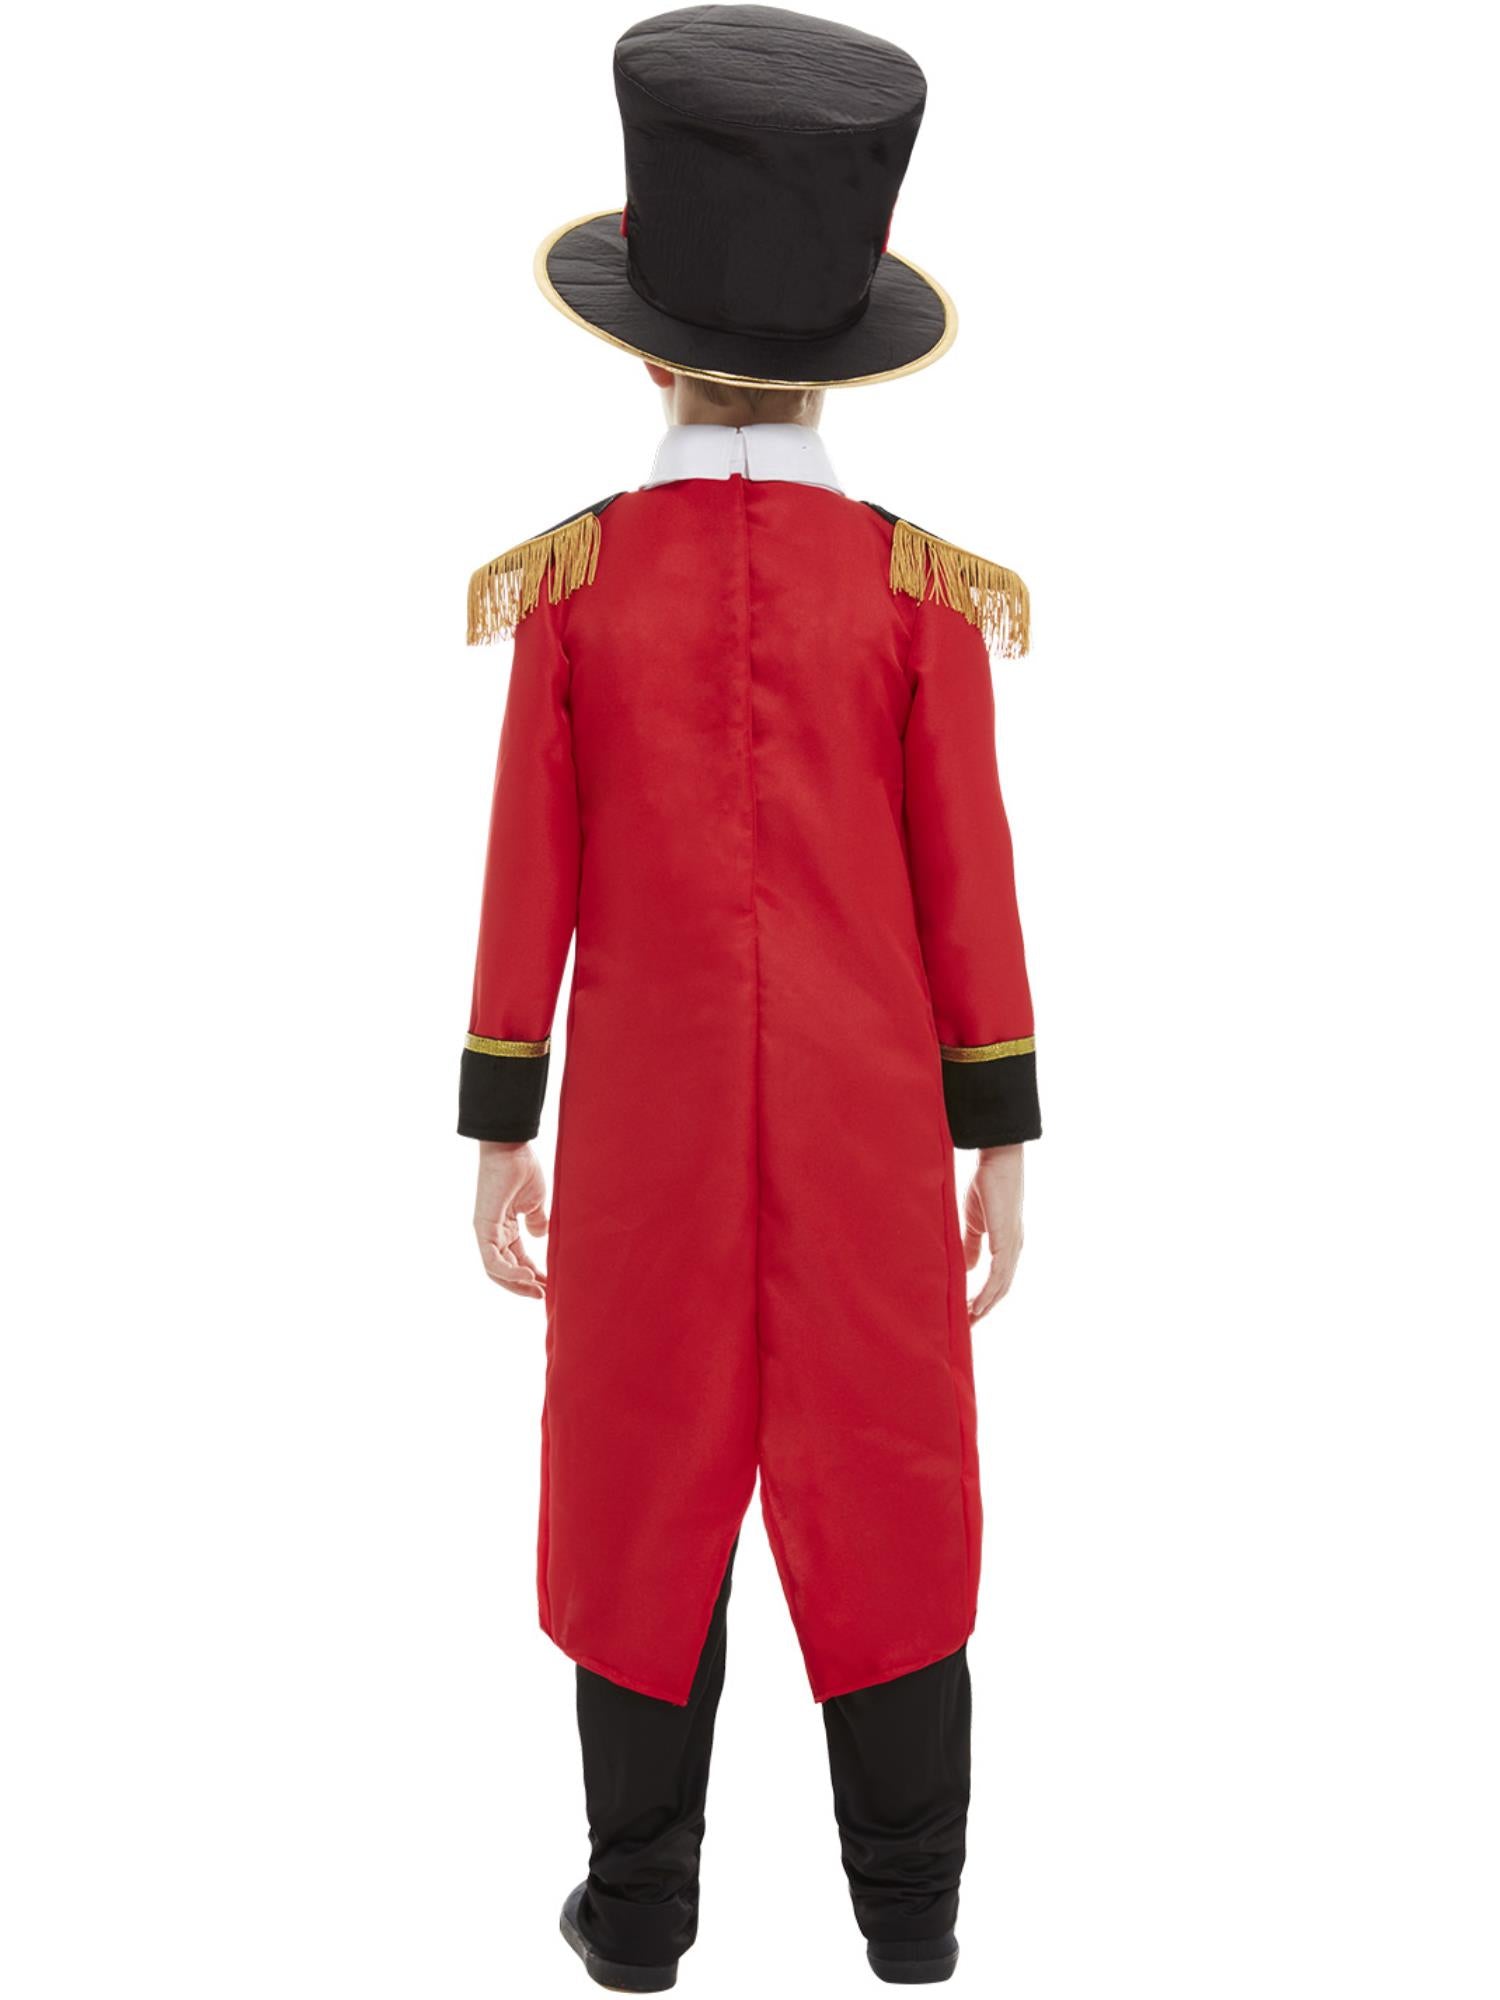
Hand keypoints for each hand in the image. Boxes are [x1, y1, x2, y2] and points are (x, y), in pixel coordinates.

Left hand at [473, 1141, 549, 1299]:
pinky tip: (529, 1276)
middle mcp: (493, 1234)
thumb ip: (537, 1221)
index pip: (516, 1260)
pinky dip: (510, 1271)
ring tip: (538, 1291)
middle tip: (543, 1296)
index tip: (550, 1285)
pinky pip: (493, 1259)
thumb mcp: (535, 1202)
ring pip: (496, 1271)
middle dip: (524, 1286)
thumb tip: (540, 1235)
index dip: (533, 1275)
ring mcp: (486, 1232)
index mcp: (505, 1228)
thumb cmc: (523, 1169)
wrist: (512, 1148)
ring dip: (517, 1284)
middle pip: (504, 1271)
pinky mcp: (484, 1228)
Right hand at [961, 1144, 1024, 1321]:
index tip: (967, 1313)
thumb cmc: (987, 1186)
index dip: (984, 1299)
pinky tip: (977, 1306)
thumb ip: (972, 1246)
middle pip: (1001, 1290)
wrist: (999, 1163)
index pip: (997, 1281)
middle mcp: (1013, 1250)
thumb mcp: (975, 1223)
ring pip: (1001, 1288)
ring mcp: (1012, 1247)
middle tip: (966, 1327)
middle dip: (984, 1310)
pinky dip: (988, 1293)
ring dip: (985, 1307)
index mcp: (1007, 1246)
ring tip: (969, 1322)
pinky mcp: (1006, 1241)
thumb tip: (967, 1269)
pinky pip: (999, 1275)